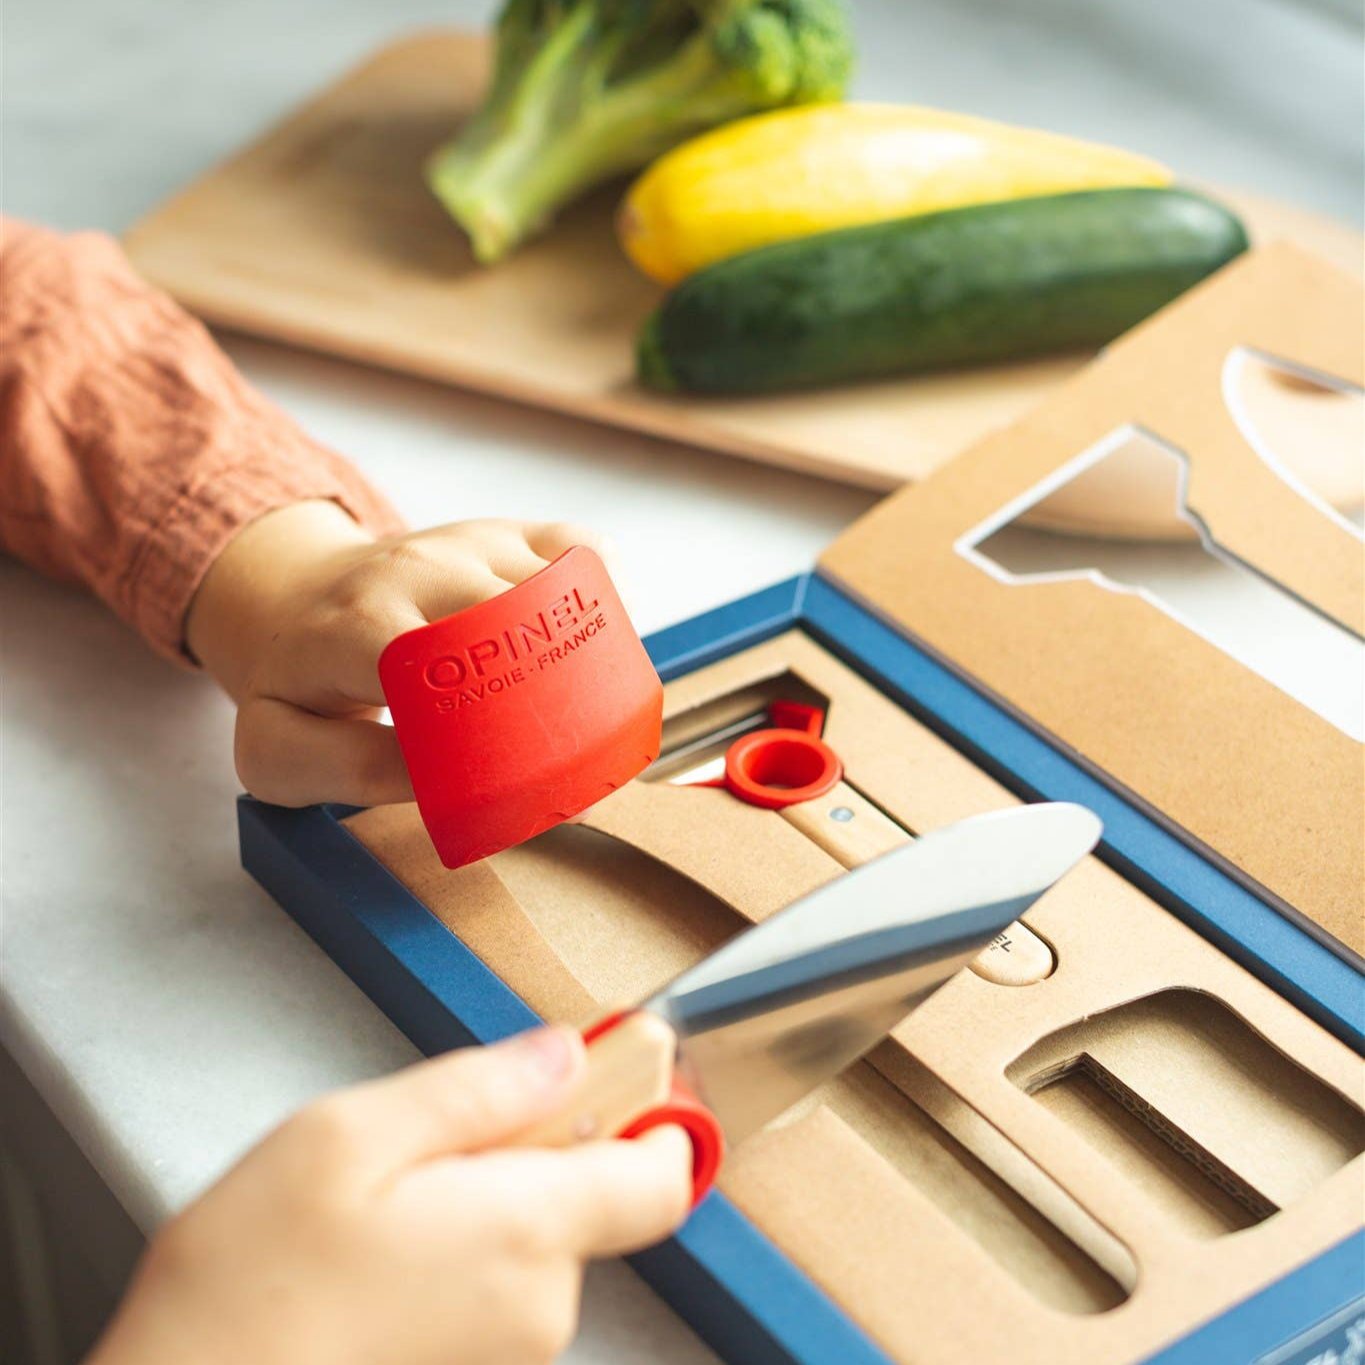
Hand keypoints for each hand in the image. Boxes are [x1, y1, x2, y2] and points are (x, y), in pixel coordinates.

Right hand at [88, 1028, 692, 1364]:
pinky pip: (493, 1292)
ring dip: (478, 1206)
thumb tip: (561, 1056)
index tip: (621, 1076)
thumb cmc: (247, 1290)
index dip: (654, 1118)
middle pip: (584, 1197)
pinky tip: (374, 1262)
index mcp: (525, 1231)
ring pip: (529, 1241)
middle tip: (425, 1142)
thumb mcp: (350, 1137)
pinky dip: (454, 1259)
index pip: (659, 1178)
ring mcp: (508, 1356)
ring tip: (378, 1211)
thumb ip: (476, 1090)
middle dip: (523, 1151)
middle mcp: (538, 1306)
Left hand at [186, 501, 611, 806]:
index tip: (520, 773)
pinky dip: (604, 587)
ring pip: (559, 587)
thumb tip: (438, 775)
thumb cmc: (294, 684)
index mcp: (359, 628)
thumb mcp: (278, 748)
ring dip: (588, 647)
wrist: (290, 596)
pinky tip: (597, 634)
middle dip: (557, 692)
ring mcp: (465, 542)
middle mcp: (417, 571)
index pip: (448, 667)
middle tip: (574, 756)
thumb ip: (347, 769)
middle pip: (518, 624)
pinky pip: (579, 547)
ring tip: (593, 709)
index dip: (493, 721)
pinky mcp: (501, 531)